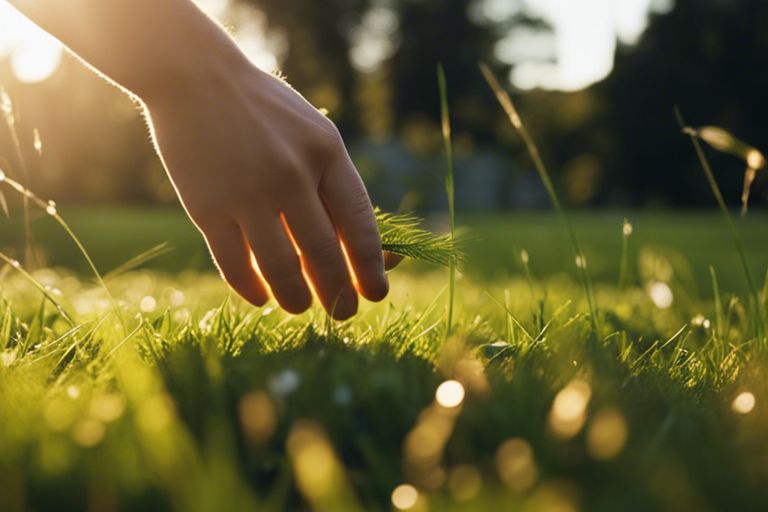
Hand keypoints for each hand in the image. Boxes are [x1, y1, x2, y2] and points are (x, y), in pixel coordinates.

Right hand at [144, 63, 388, 319]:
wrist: (194, 77)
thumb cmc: (264, 112)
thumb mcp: (313, 133)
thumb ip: (334, 183)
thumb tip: (360, 246)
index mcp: (326, 152)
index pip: (359, 224)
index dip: (371, 268)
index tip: (376, 293)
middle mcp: (291, 173)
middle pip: (323, 255)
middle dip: (339, 295)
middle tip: (343, 313)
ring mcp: (247, 192)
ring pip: (281, 270)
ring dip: (295, 299)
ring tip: (300, 307)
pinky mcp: (207, 208)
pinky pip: (236, 267)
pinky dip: (252, 291)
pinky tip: (261, 298)